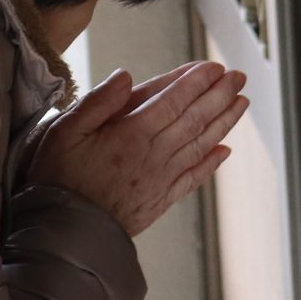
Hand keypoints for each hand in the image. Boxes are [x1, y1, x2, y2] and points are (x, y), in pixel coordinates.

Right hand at [28, 61, 246, 236]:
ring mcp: (160, 178)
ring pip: (200, 144)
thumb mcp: (64, 131)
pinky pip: (193, 177)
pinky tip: (225, 150)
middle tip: (238, 76)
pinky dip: (211, 162)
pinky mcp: (160, 199)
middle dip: (219, 94)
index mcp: (130, 133)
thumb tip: (125, 76)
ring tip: (241, 103)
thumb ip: (97, 102)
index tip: (213, 66)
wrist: (64, 233)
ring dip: (224, 121)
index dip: (196, 81)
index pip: (173, 99)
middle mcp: (153, 154)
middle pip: (194, 118)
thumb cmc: (59, 179)